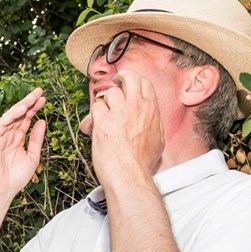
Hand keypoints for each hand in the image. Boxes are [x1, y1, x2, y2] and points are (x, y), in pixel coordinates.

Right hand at [0, 88, 46, 201]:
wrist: (3, 191)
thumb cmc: (17, 177)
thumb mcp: (33, 156)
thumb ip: (36, 139)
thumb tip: (42, 121)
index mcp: (18, 139)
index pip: (26, 120)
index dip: (35, 109)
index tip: (45, 99)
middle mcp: (9, 136)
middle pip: (19, 115)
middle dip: (29, 102)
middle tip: (39, 91)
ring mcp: (0, 137)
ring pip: (10, 116)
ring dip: (21, 105)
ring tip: (32, 97)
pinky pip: (1, 124)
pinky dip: (11, 115)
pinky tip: (21, 109)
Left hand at [87, 70, 164, 185]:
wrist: (129, 174)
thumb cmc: (141, 163)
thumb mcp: (157, 139)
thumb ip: (152, 122)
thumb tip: (148, 118)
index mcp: (151, 110)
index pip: (144, 83)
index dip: (134, 81)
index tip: (128, 85)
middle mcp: (137, 107)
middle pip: (129, 77)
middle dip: (120, 78)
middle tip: (115, 83)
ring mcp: (120, 112)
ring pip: (109, 93)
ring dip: (105, 103)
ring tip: (105, 116)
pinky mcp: (103, 121)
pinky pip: (95, 109)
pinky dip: (93, 117)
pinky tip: (95, 127)